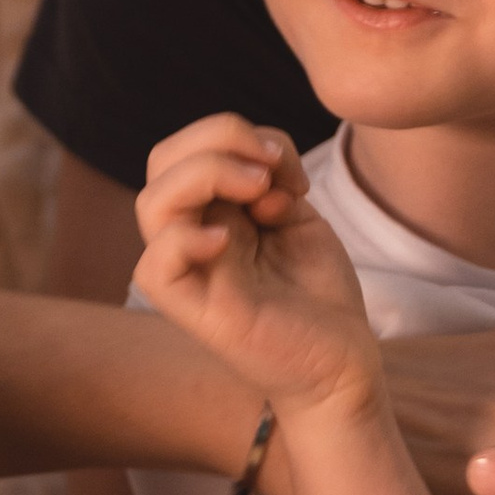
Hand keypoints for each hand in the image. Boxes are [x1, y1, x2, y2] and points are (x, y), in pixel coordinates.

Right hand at [134, 116, 380, 412]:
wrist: (342, 361)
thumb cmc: (317, 292)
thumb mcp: (297, 215)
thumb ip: (268, 178)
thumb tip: (252, 170)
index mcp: (210, 212)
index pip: (185, 148)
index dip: (231, 133)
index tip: (286, 163)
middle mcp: (191, 238)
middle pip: (162, 162)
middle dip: (219, 139)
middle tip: (273, 168)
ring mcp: (192, 273)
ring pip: (152, 204)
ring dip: (207, 174)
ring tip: (261, 190)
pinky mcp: (199, 312)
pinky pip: (156, 268)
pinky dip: (184, 240)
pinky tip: (229, 240)